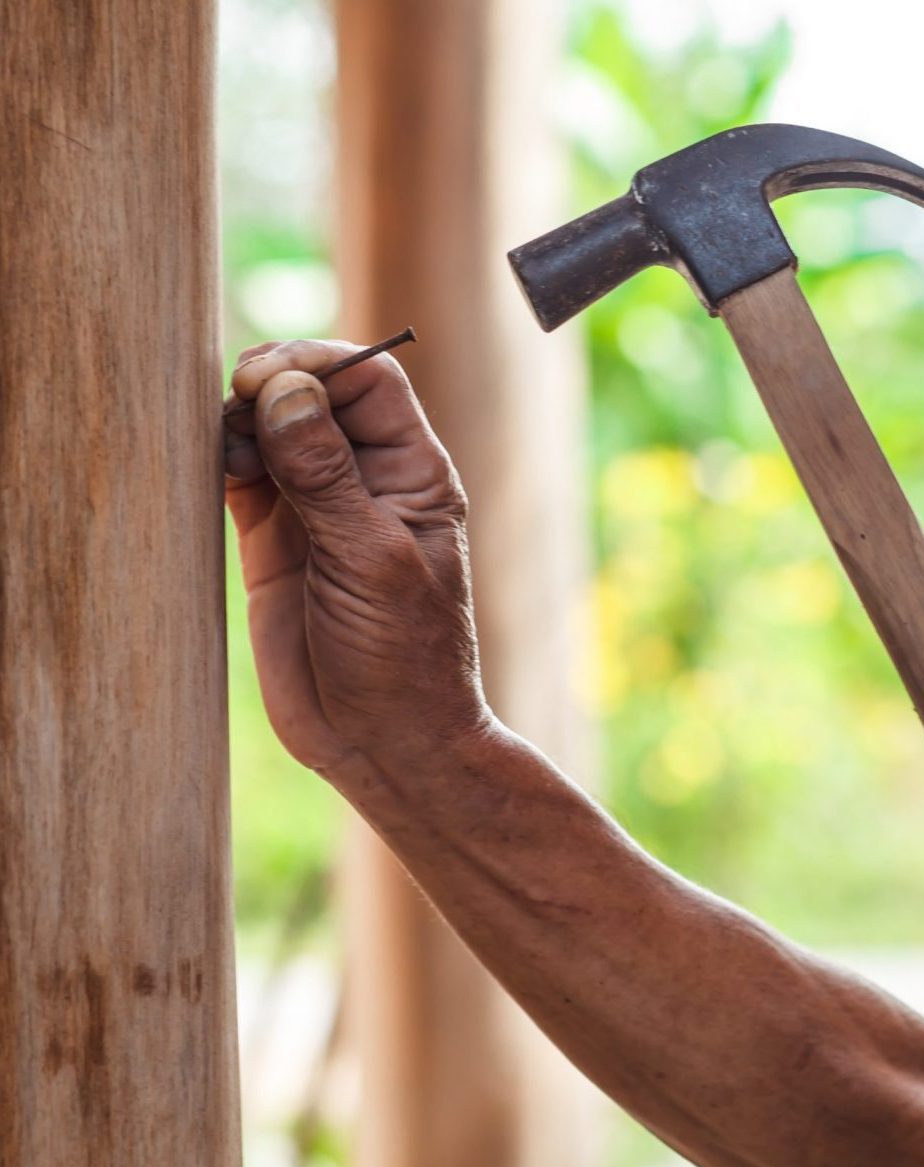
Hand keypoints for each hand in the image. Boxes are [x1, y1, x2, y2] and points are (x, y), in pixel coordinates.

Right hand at [223, 339, 488, 779]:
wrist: (381, 741)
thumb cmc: (402, 657)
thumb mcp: (370, 561)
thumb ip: (326, 477)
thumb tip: (288, 390)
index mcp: (413, 474)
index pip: (371, 381)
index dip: (320, 362)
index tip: (268, 376)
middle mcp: (365, 480)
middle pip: (315, 395)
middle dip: (271, 385)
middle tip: (232, 402)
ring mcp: (316, 509)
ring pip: (271, 432)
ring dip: (238, 422)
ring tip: (217, 447)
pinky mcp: (273, 542)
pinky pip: (241, 478)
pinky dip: (219, 461)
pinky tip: (205, 466)